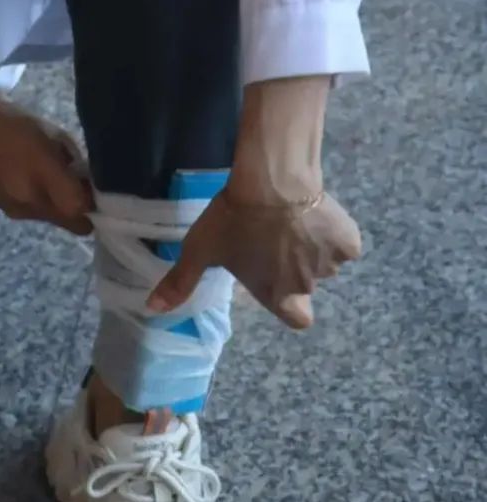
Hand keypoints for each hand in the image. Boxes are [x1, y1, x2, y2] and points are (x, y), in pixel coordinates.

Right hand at [0, 68, 94, 235]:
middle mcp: (31, 202)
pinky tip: (28, 179)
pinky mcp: (1, 209)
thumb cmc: (13, 121)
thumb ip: (73, 162)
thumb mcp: (53, 134)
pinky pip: (31, 213)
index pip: (82, 210)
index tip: (98, 191)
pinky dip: (37, 202)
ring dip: (57, 206)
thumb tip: (87, 181)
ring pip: (51, 220)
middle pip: (70, 223)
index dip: (95, 204)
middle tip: (78, 188)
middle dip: (79, 210)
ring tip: (50, 179)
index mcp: (45, 178)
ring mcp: (14, 209)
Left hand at [147, 186, 362, 328]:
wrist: (272, 182)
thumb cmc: (234, 218)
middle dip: (292, 264)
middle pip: (304, 282)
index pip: (297, 319)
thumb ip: (179, 282)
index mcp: (276, 293)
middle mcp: (306, 285)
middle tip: (273, 236)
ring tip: (292, 220)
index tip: (279, 283)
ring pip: (323, 261)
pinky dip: (334, 232)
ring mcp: (329, 265)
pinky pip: (344, 243)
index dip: (291, 305)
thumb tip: (152, 311)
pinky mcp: (347, 241)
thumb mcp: (200, 249)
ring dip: (312, 246)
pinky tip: (316, 213)